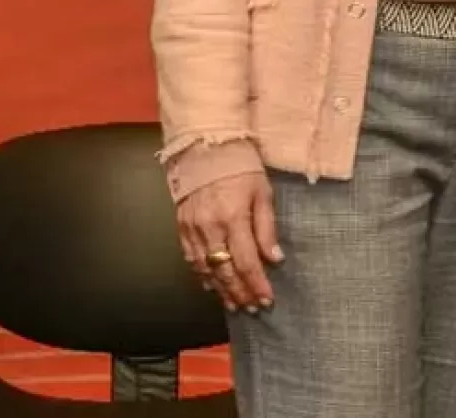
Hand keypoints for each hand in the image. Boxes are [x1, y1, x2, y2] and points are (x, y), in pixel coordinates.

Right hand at [176, 172, 281, 313]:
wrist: (205, 147)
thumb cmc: (241, 166)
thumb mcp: (263, 192)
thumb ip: (267, 228)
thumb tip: (275, 258)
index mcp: (233, 217)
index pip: (246, 261)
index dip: (256, 284)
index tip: (267, 299)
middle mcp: (210, 227)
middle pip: (224, 271)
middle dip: (240, 293)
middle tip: (253, 308)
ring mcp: (192, 229)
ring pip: (205, 270)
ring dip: (221, 290)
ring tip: (236, 304)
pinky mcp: (181, 227)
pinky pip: (191, 259)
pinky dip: (202, 276)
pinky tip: (213, 286)